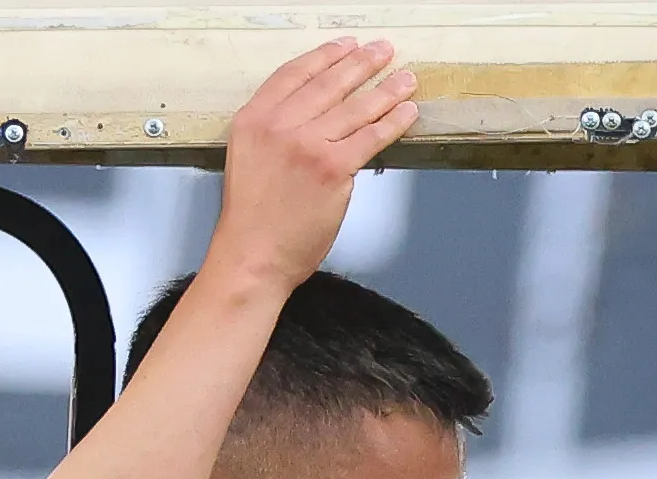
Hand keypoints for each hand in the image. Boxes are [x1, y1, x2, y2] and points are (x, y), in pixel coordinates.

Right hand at [203, 39, 420, 291]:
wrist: (253, 254)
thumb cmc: (252, 218)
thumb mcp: (249, 159)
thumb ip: (276, 133)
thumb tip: (317, 121)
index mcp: (253, 118)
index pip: (294, 74)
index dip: (324, 56)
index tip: (346, 46)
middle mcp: (279, 125)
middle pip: (328, 84)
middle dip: (361, 64)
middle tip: (384, 51)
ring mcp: (307, 144)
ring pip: (354, 109)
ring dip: (386, 89)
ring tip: (406, 78)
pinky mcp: (333, 168)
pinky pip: (370, 138)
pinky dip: (392, 122)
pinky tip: (407, 112)